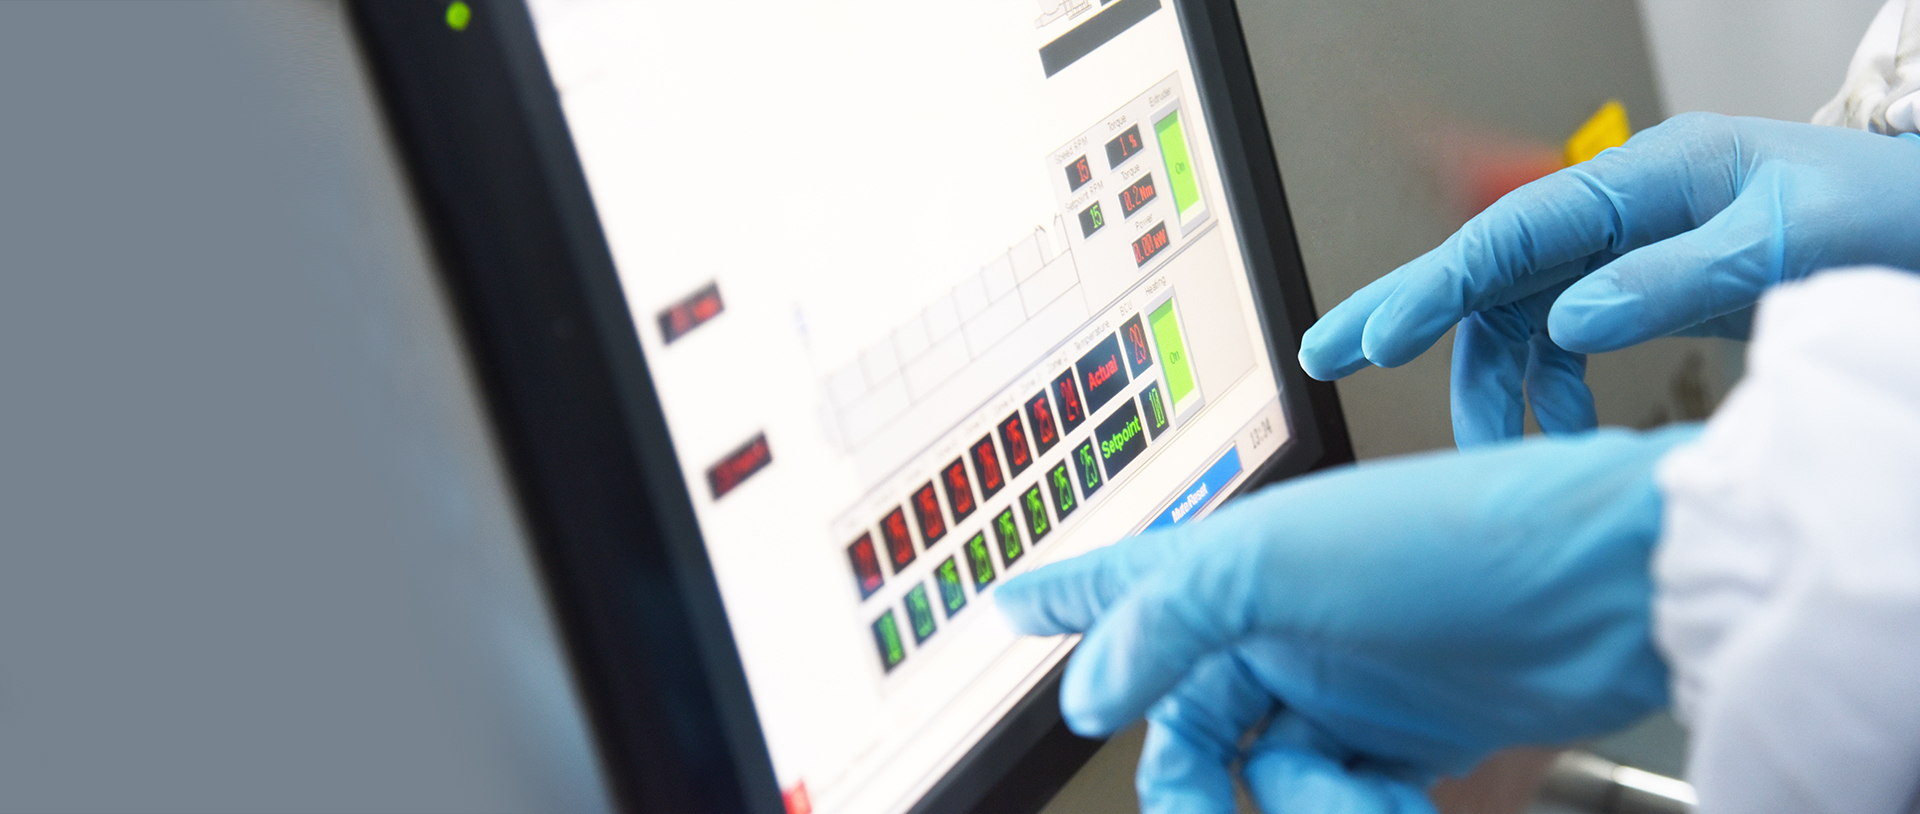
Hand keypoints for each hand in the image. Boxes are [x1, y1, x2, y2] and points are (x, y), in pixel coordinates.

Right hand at [997, 426, 1698, 813]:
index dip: (1062, 600)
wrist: (1609, 587)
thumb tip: (1089, 693)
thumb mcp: (1276, 564)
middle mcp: (1278, 621)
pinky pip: (1343, 797)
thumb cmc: (1452, 539)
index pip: (1122, 584)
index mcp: (1234, 562)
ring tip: (1357, 805)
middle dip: (1188, 784)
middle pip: (1186, 719)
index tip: (1009, 608)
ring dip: (1302, 808)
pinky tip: (1390, 809)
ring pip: (1264, 776)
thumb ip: (1166, 621)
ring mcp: (1341, 680)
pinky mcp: (1406, 733)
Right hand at [1297, 113, 1919, 445]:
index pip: (1510, 236)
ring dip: (1497, 389)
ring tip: (1496, 452)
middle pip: (1489, 269)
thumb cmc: (1887, 215)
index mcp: (1648, 180)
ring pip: (1520, 322)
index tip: (1375, 339)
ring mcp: (1628, 254)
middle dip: (1408, 314)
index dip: (1433, 288)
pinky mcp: (1644, 294)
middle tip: (1330, 355)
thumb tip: (1570, 324)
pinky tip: (1566, 437)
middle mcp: (1622, 213)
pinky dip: (1552, 399)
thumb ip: (1677, 278)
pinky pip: (1565, 348)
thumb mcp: (1791, 244)